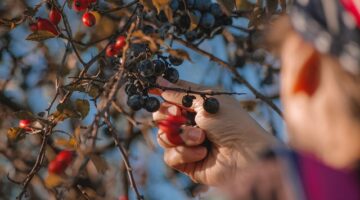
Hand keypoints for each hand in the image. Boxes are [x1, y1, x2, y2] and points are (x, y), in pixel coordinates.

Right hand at [153, 78, 277, 185]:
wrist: (245, 154)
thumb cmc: (232, 123)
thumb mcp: (206, 101)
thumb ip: (180, 92)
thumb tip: (158, 81)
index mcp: (196, 105)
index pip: (170, 97)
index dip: (162, 95)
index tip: (151, 91)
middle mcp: (190, 123)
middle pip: (160, 117)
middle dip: (168, 116)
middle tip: (179, 115)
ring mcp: (187, 143)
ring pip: (163, 136)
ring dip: (181, 136)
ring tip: (201, 138)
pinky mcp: (186, 162)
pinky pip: (170, 156)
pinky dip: (185, 153)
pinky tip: (202, 153)